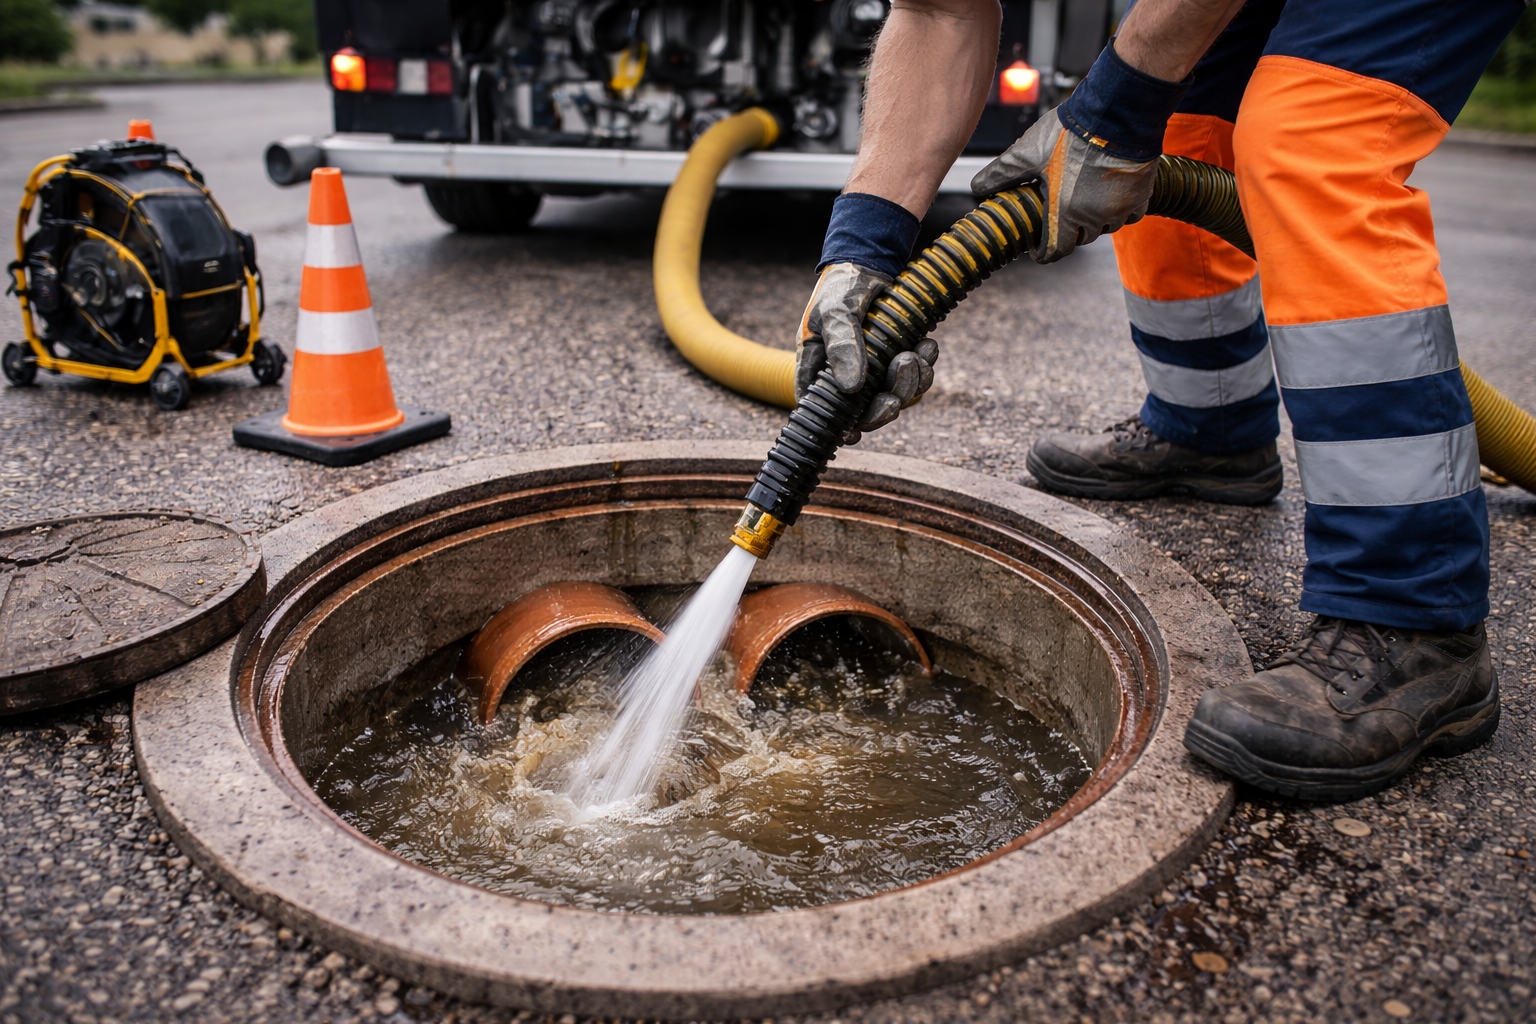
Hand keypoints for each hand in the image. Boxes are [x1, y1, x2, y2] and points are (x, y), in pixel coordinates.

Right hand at [795, 263, 938, 440]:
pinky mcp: (897, 357)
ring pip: (895, 395)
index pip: (823, 410)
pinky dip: (924, 366)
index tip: (856, 433)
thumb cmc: (843, 285)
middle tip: (895, 398)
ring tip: (915, 355)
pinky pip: (915, 377)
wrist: (872, 259)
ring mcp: (874, 368)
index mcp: (818, 369)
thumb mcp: (837, 311)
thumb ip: (842, 346)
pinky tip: (927, 345)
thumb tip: (852, 388)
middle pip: (864, 413)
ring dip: (910, 383)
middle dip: (884, 408)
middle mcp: (845, 374)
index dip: (840, 428)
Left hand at [970, 105, 1157, 263]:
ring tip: (1082, 202)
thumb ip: (1002, 173)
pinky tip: (1109, 197)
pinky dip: (1119, 212)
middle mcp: (1095, 218)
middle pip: (1080, 239)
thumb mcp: (1027, 153)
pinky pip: (1131, 215)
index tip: (1037, 247)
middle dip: (1066, 232)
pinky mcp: (1142, 194)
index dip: (1042, 252)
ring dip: (1093, 222)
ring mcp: (1120, 208)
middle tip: (1057, 215)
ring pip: (1105, 228)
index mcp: (1065, 213)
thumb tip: (977, 187)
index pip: (1054, 251)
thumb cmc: (1071, 133)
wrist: (1117, 112)